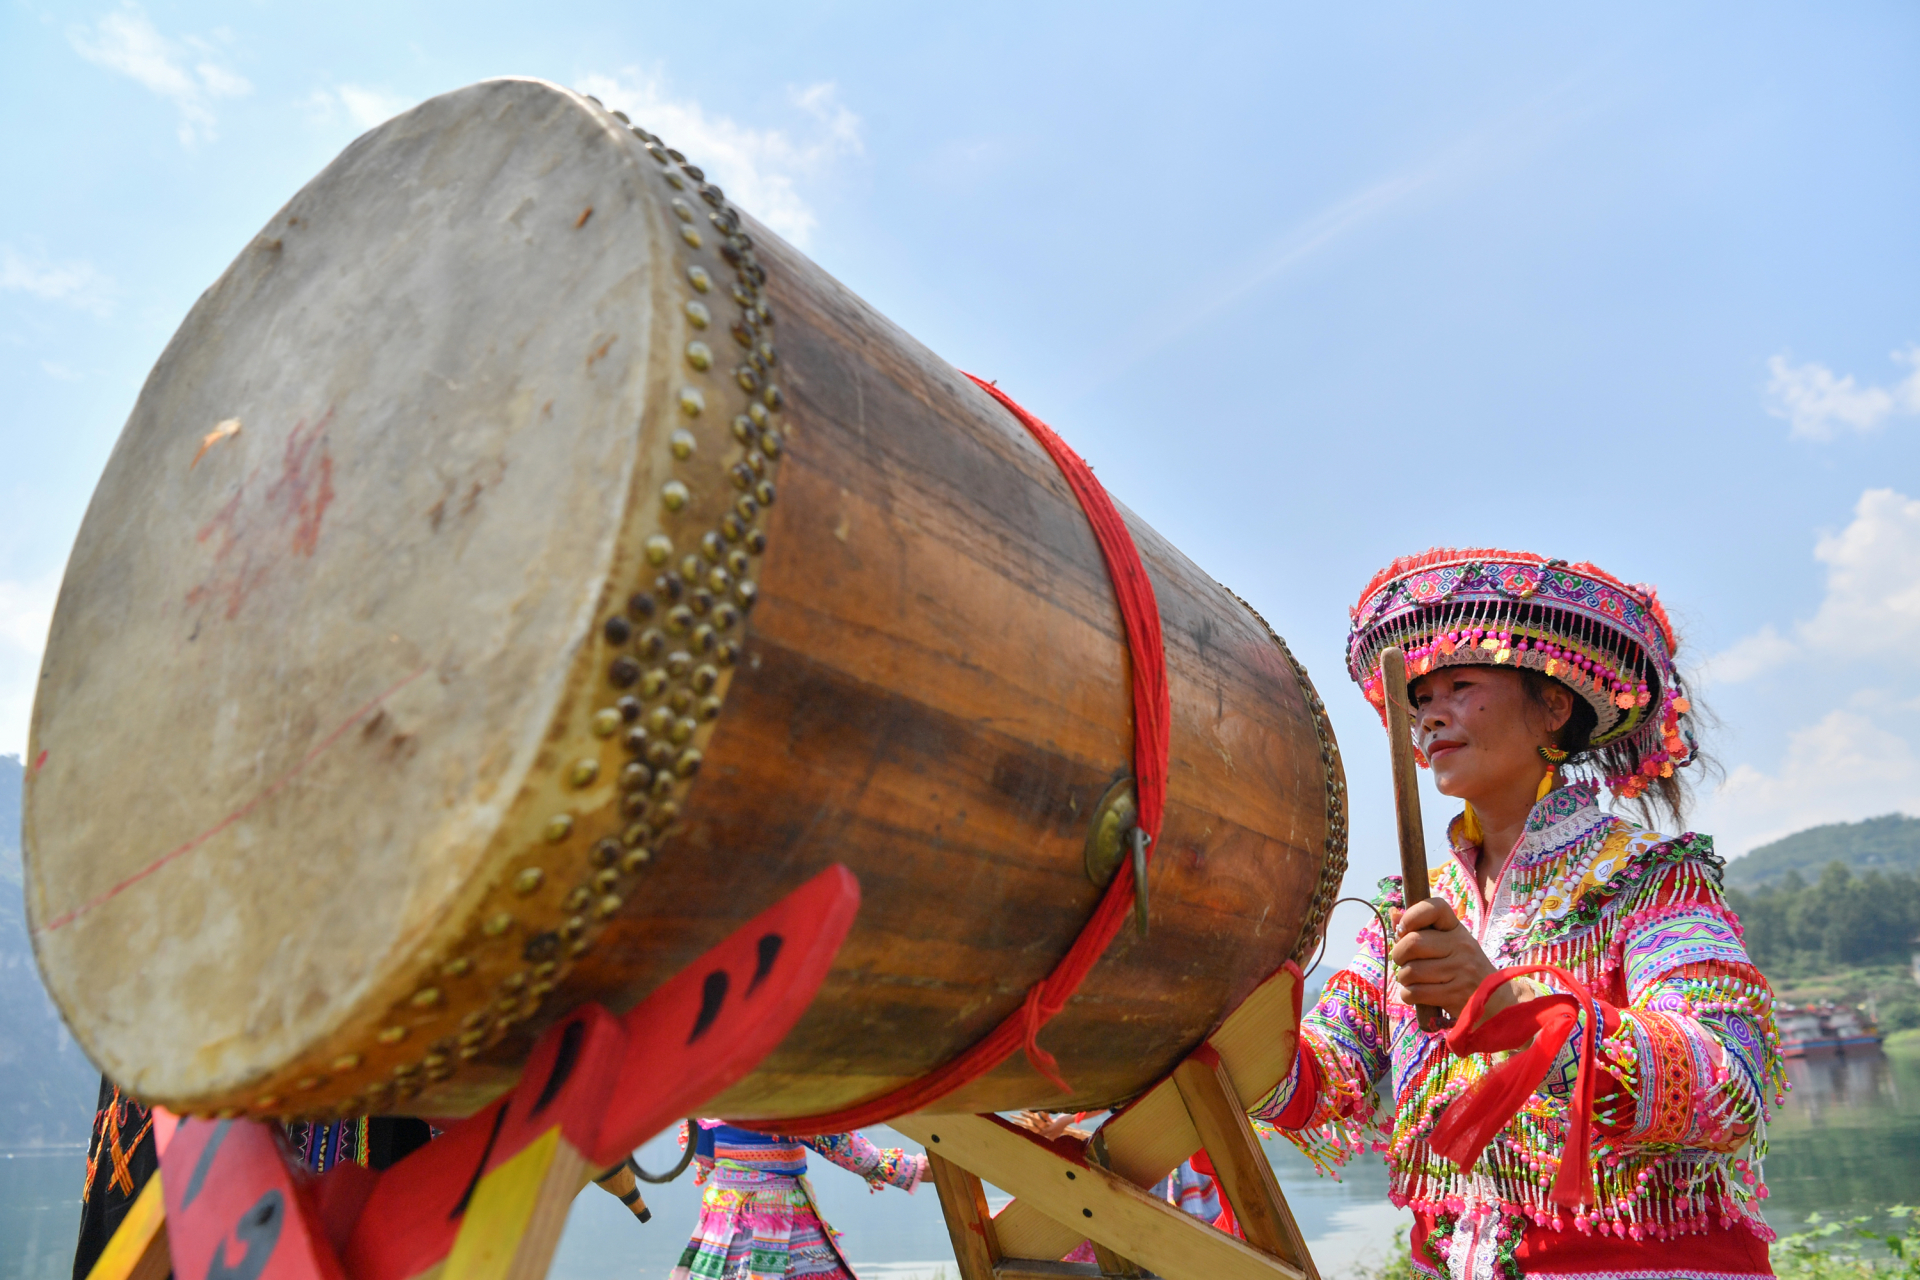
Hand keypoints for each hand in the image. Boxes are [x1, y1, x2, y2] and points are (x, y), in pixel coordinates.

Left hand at [1389, 899, 1523, 1021]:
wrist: (1496, 1001)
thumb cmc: (1464, 968)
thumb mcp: (1449, 944)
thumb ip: (1421, 930)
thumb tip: (1394, 915)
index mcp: (1457, 929)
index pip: (1435, 907)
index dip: (1413, 915)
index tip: (1405, 928)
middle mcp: (1460, 947)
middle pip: (1412, 943)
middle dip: (1399, 954)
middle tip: (1404, 961)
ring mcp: (1459, 971)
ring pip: (1411, 971)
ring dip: (1404, 978)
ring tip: (1412, 980)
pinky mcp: (1454, 995)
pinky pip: (1415, 992)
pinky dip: (1408, 995)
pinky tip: (1415, 993)